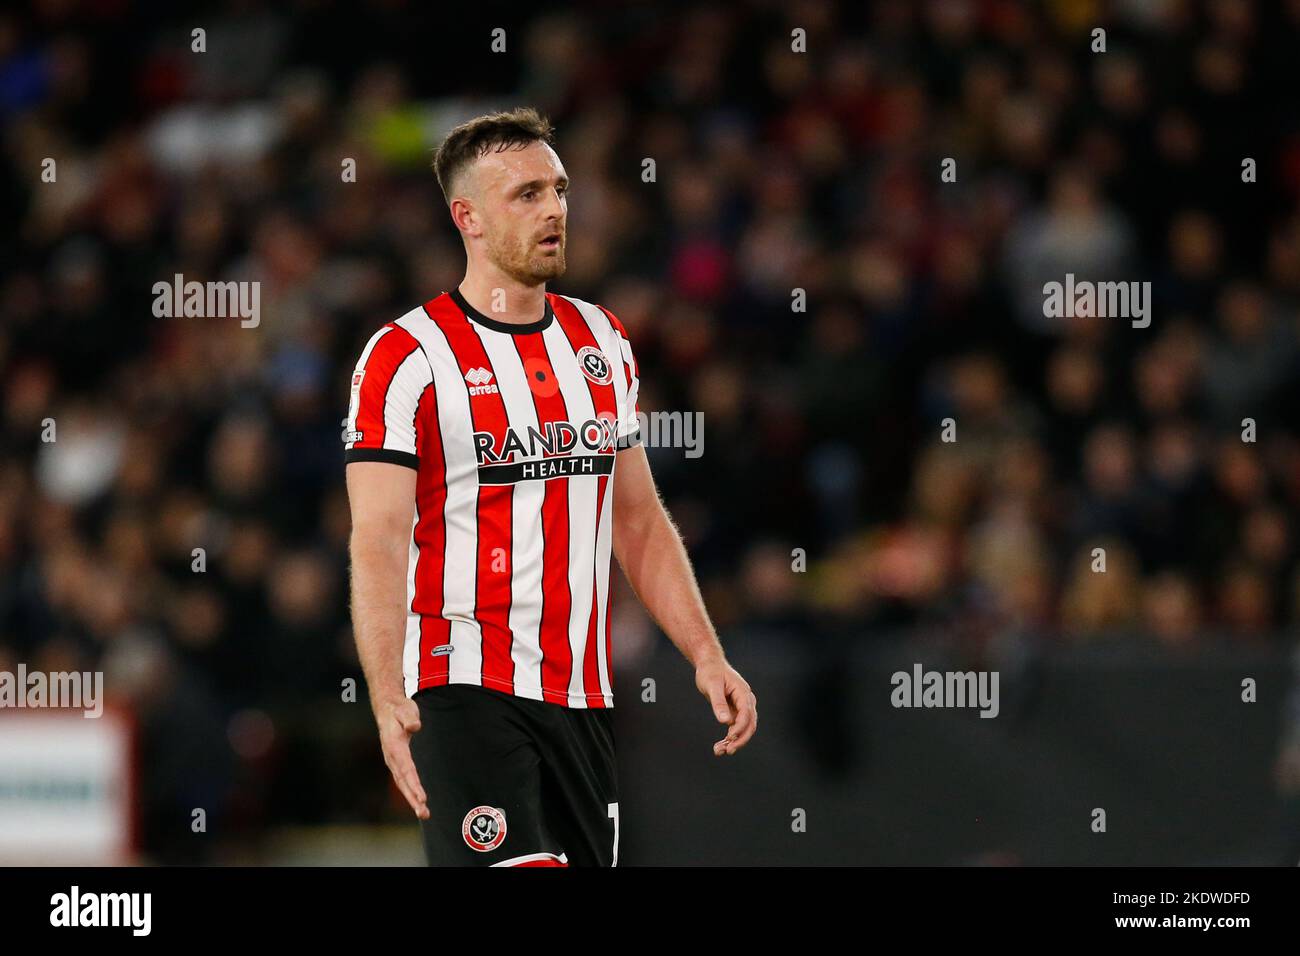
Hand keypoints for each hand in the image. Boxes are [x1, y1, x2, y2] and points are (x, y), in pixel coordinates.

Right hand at [375, 695, 429, 818]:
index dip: (414, 784)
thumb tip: (415, 727)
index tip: (422, 797)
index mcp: (394, 746)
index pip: (406, 769)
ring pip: (403, 784)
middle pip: (403, 781)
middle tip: (424, 813)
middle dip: (413, 799)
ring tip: (424, 813)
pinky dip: (410, 792)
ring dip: (412, 799)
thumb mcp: (405, 710)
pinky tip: (418, 802)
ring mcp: (393, 761)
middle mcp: (392, 757)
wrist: (387, 708)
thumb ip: (410, 718)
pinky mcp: (397, 762)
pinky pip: (404, 780)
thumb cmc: (399, 709)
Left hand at [695, 655, 756, 755]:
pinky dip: (729, 738)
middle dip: (740, 739)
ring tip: (719, 751)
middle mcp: (746, 701)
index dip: (740, 728)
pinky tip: (720, 746)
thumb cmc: (710, 672)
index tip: (730, 737)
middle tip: (728, 751)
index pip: (747, 715)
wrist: (709, 665)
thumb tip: (725, 721)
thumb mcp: (712, 685)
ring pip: (743, 729)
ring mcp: (741, 707)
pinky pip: (735, 727)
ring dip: (734, 741)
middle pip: (749, 725)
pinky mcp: (734, 711)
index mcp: (743, 693)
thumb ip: (718, 703)